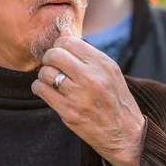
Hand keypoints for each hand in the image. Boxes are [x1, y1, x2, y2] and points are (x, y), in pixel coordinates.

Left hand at [31, 28, 144, 165]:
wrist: (125, 134)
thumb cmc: (116, 99)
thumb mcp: (109, 71)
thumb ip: (86, 52)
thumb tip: (64, 32)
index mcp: (102, 64)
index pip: (68, 42)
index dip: (60, 45)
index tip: (61, 53)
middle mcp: (91, 77)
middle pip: (54, 55)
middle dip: (49, 58)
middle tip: (53, 64)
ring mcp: (78, 96)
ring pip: (45, 72)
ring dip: (44, 74)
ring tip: (52, 79)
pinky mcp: (68, 112)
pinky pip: (41, 90)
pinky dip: (40, 87)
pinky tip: (49, 90)